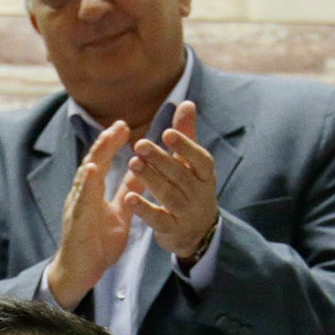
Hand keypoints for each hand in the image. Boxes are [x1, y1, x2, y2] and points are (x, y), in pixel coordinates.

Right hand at [47, 122, 135, 309]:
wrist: (80, 272)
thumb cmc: (97, 245)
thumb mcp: (120, 214)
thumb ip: (127, 194)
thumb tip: (140, 174)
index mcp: (92, 192)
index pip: (103, 162)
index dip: (112, 144)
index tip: (124, 127)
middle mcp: (82, 195)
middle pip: (93, 162)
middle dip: (105, 142)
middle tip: (120, 124)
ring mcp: (77, 206)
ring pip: (85, 176)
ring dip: (96, 155)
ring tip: (107, 138)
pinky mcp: (77, 221)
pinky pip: (81, 199)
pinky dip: (86, 183)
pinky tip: (91, 169)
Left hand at [127, 100, 218, 262]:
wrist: (198, 232)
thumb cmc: (192, 187)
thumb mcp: (193, 163)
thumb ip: (188, 134)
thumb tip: (186, 102)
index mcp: (205, 175)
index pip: (200, 159)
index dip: (186, 146)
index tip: (167, 133)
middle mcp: (199, 194)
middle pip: (180, 176)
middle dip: (160, 160)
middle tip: (140, 144)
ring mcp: (186, 214)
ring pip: (169, 195)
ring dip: (151, 179)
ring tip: (133, 163)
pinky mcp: (172, 231)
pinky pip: (158, 220)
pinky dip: (144, 210)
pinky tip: (129, 198)